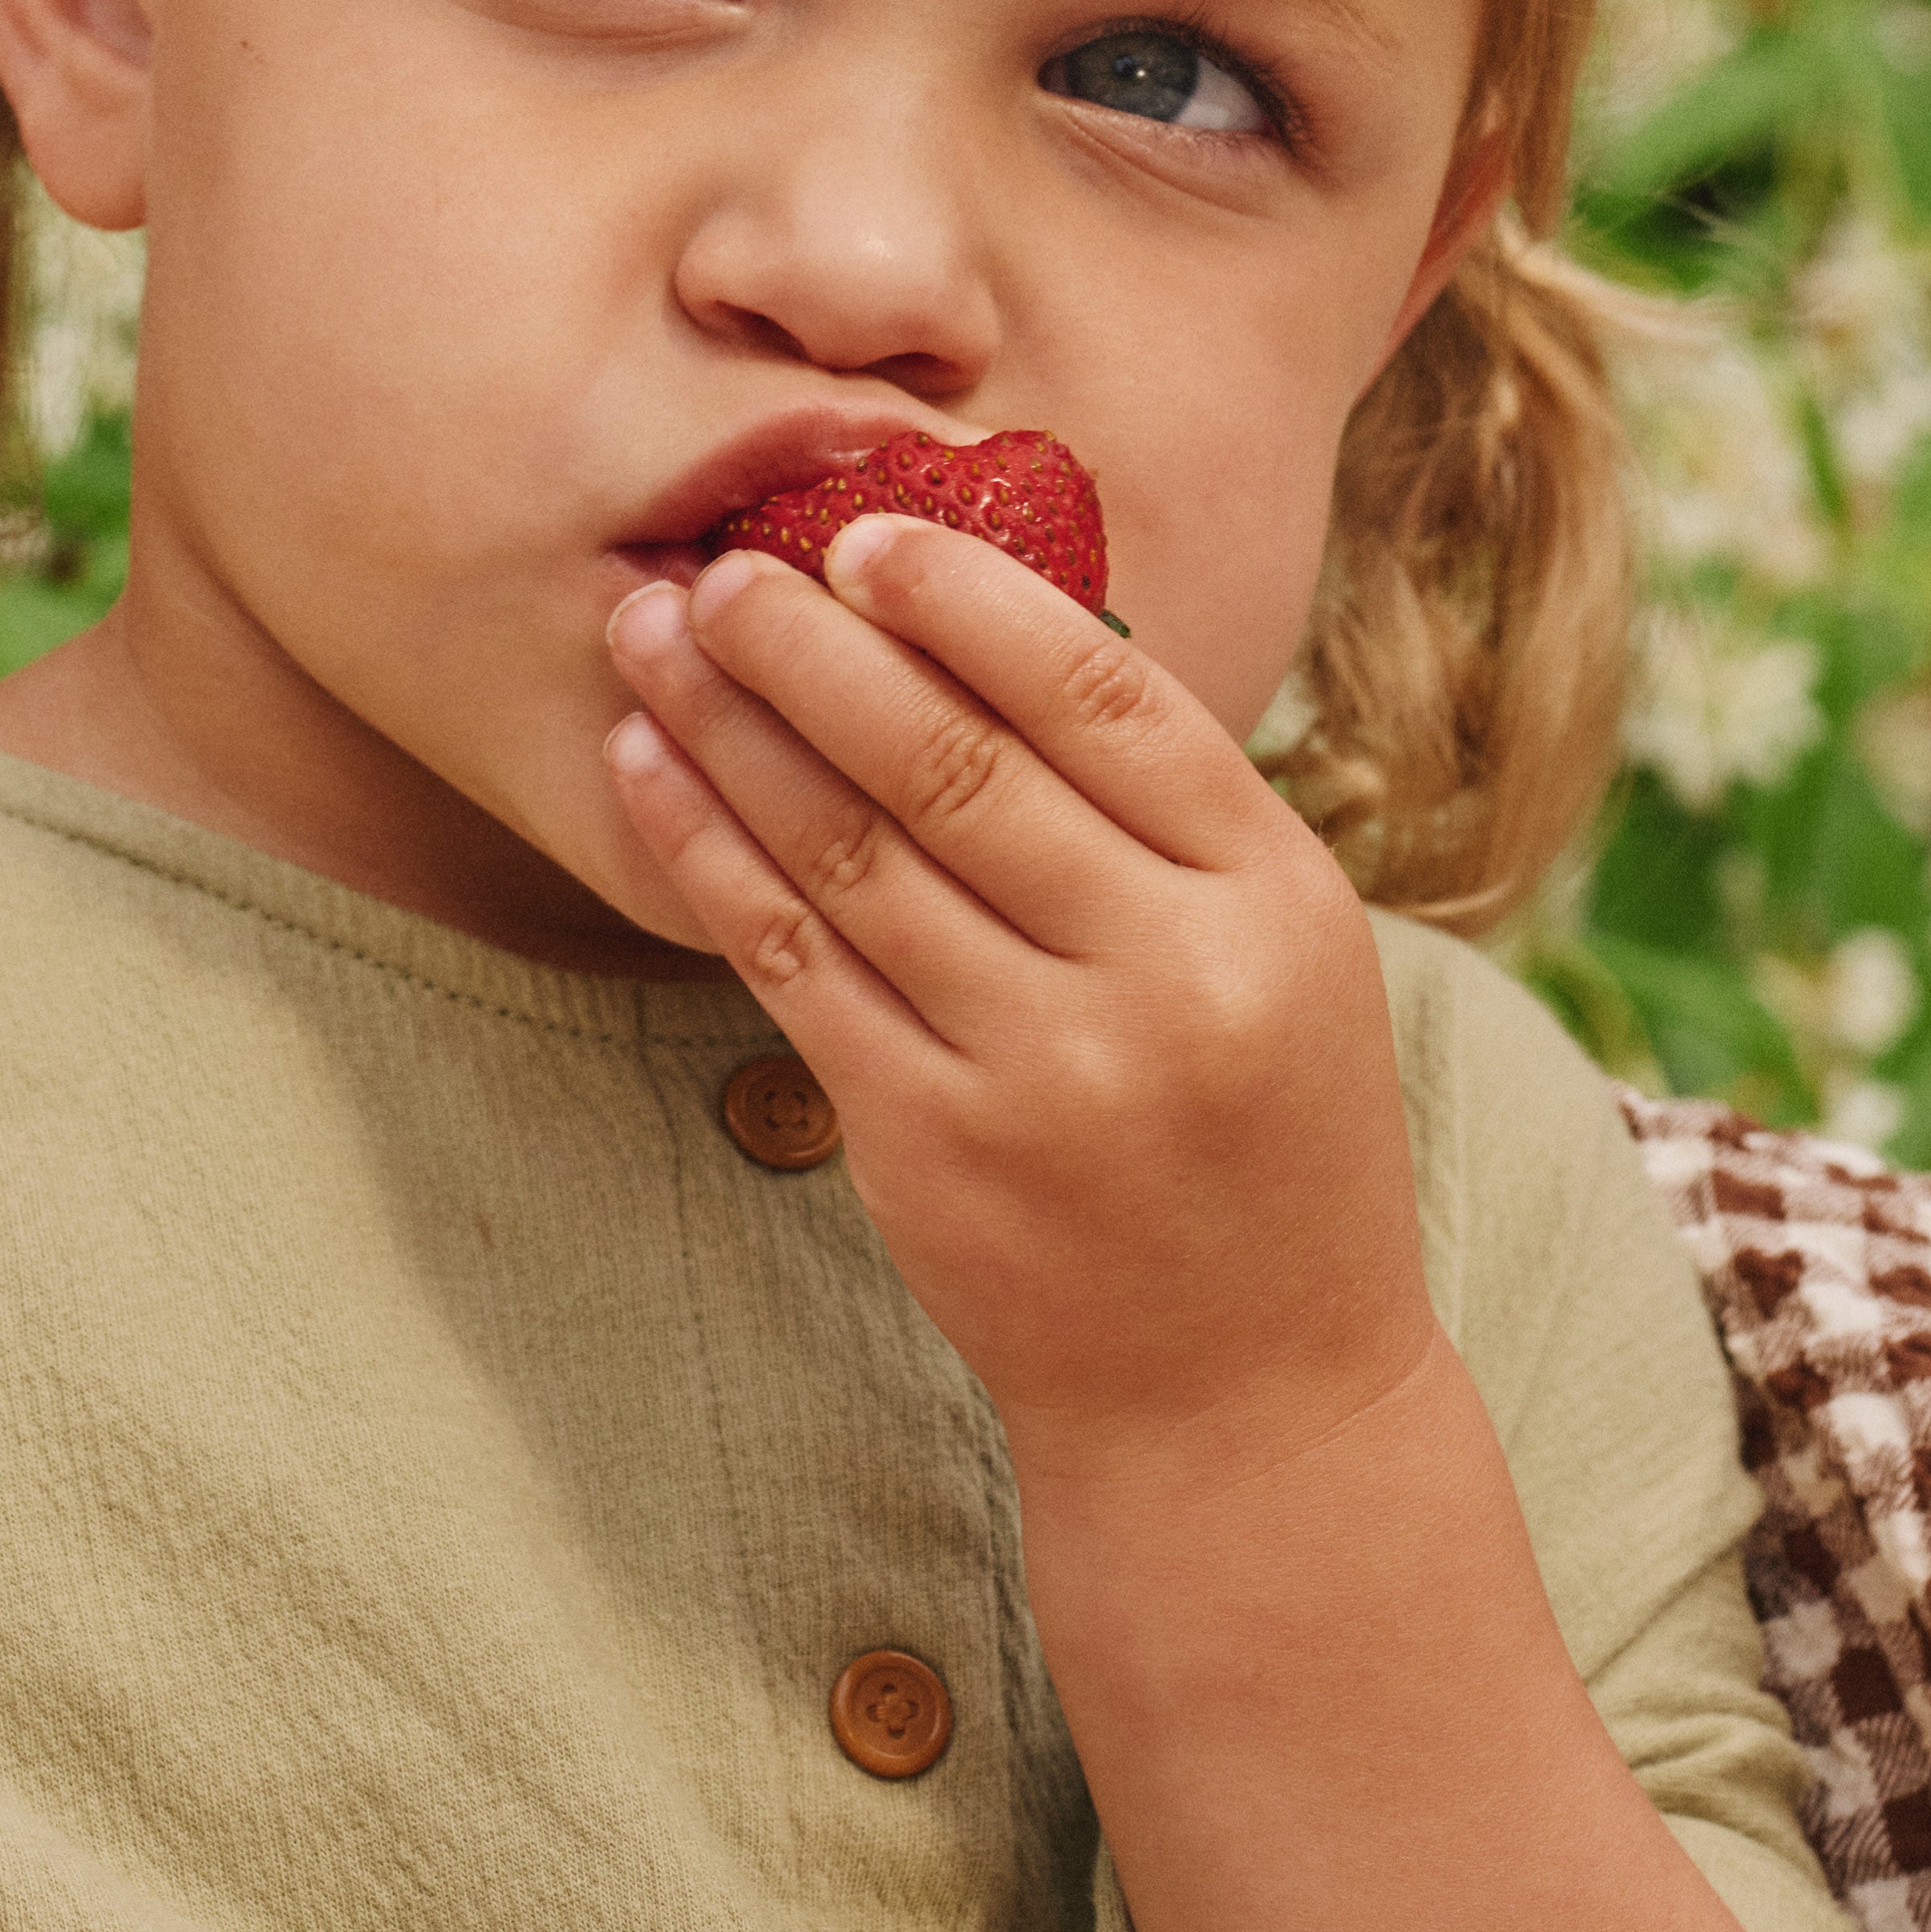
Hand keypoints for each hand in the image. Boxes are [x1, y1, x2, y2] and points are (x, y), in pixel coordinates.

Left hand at [602, 518, 1436, 1494]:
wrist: (1248, 1397)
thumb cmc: (1257, 1132)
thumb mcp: (1283, 950)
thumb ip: (1161, 807)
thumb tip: (985, 616)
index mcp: (1274, 897)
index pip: (1103, 697)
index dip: (968, 601)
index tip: (862, 534)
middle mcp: (1162, 977)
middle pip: (955, 760)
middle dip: (813, 645)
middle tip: (719, 563)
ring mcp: (1040, 1070)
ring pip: (850, 850)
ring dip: (732, 727)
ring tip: (654, 637)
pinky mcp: (928, 1145)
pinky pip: (790, 959)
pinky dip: (707, 849)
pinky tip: (647, 770)